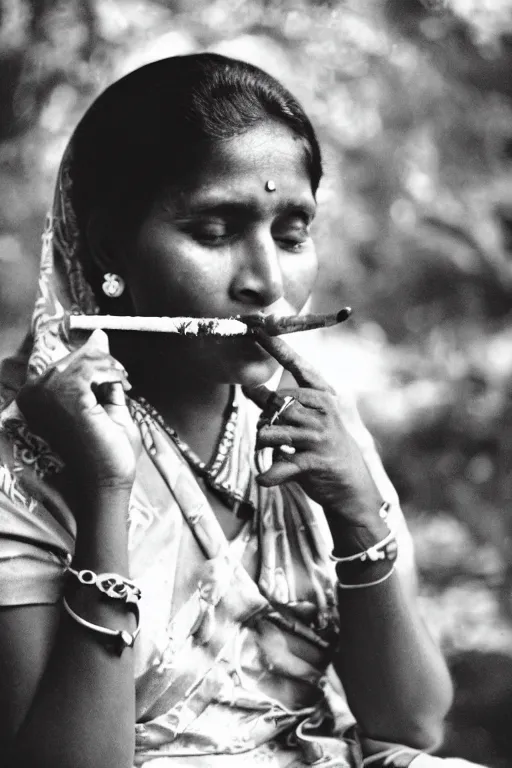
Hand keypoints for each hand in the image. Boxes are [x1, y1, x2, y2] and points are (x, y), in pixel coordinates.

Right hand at [17, 330, 139, 491]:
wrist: (109, 480)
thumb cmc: (105, 449)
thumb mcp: (103, 401)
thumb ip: (98, 371)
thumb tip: (99, 336)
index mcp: (36, 396)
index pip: (65, 361)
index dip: (94, 360)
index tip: (114, 374)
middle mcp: (33, 393)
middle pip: (73, 356)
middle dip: (104, 361)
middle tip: (122, 378)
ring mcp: (46, 393)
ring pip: (84, 358)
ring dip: (110, 366)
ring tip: (123, 382)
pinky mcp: (65, 395)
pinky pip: (91, 365)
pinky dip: (111, 371)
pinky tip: (121, 385)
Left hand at [243, 331, 383, 526]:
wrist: (351, 486)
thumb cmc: (323, 447)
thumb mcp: (310, 420)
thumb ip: (283, 403)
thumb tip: (250, 387)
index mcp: (322, 395)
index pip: (296, 365)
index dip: (275, 346)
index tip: (257, 326)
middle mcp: (321, 410)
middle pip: (273, 404)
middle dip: (265, 420)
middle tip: (276, 436)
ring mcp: (317, 435)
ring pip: (268, 432)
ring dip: (265, 445)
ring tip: (277, 453)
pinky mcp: (312, 462)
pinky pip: (276, 464)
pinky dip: (268, 474)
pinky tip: (267, 478)